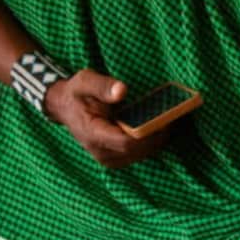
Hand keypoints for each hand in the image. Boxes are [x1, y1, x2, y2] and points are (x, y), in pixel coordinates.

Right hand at [43, 69, 165, 167]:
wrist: (65, 106)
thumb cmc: (77, 93)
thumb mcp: (85, 81)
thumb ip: (102, 86)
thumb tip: (122, 90)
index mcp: (92, 133)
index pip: (126, 143)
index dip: (148, 134)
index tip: (164, 119)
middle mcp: (100, 151)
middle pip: (136, 151)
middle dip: (156, 136)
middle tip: (173, 118)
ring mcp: (107, 157)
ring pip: (139, 155)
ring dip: (156, 141)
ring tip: (170, 121)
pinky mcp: (114, 157)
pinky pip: (137, 154)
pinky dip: (150, 143)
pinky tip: (159, 128)